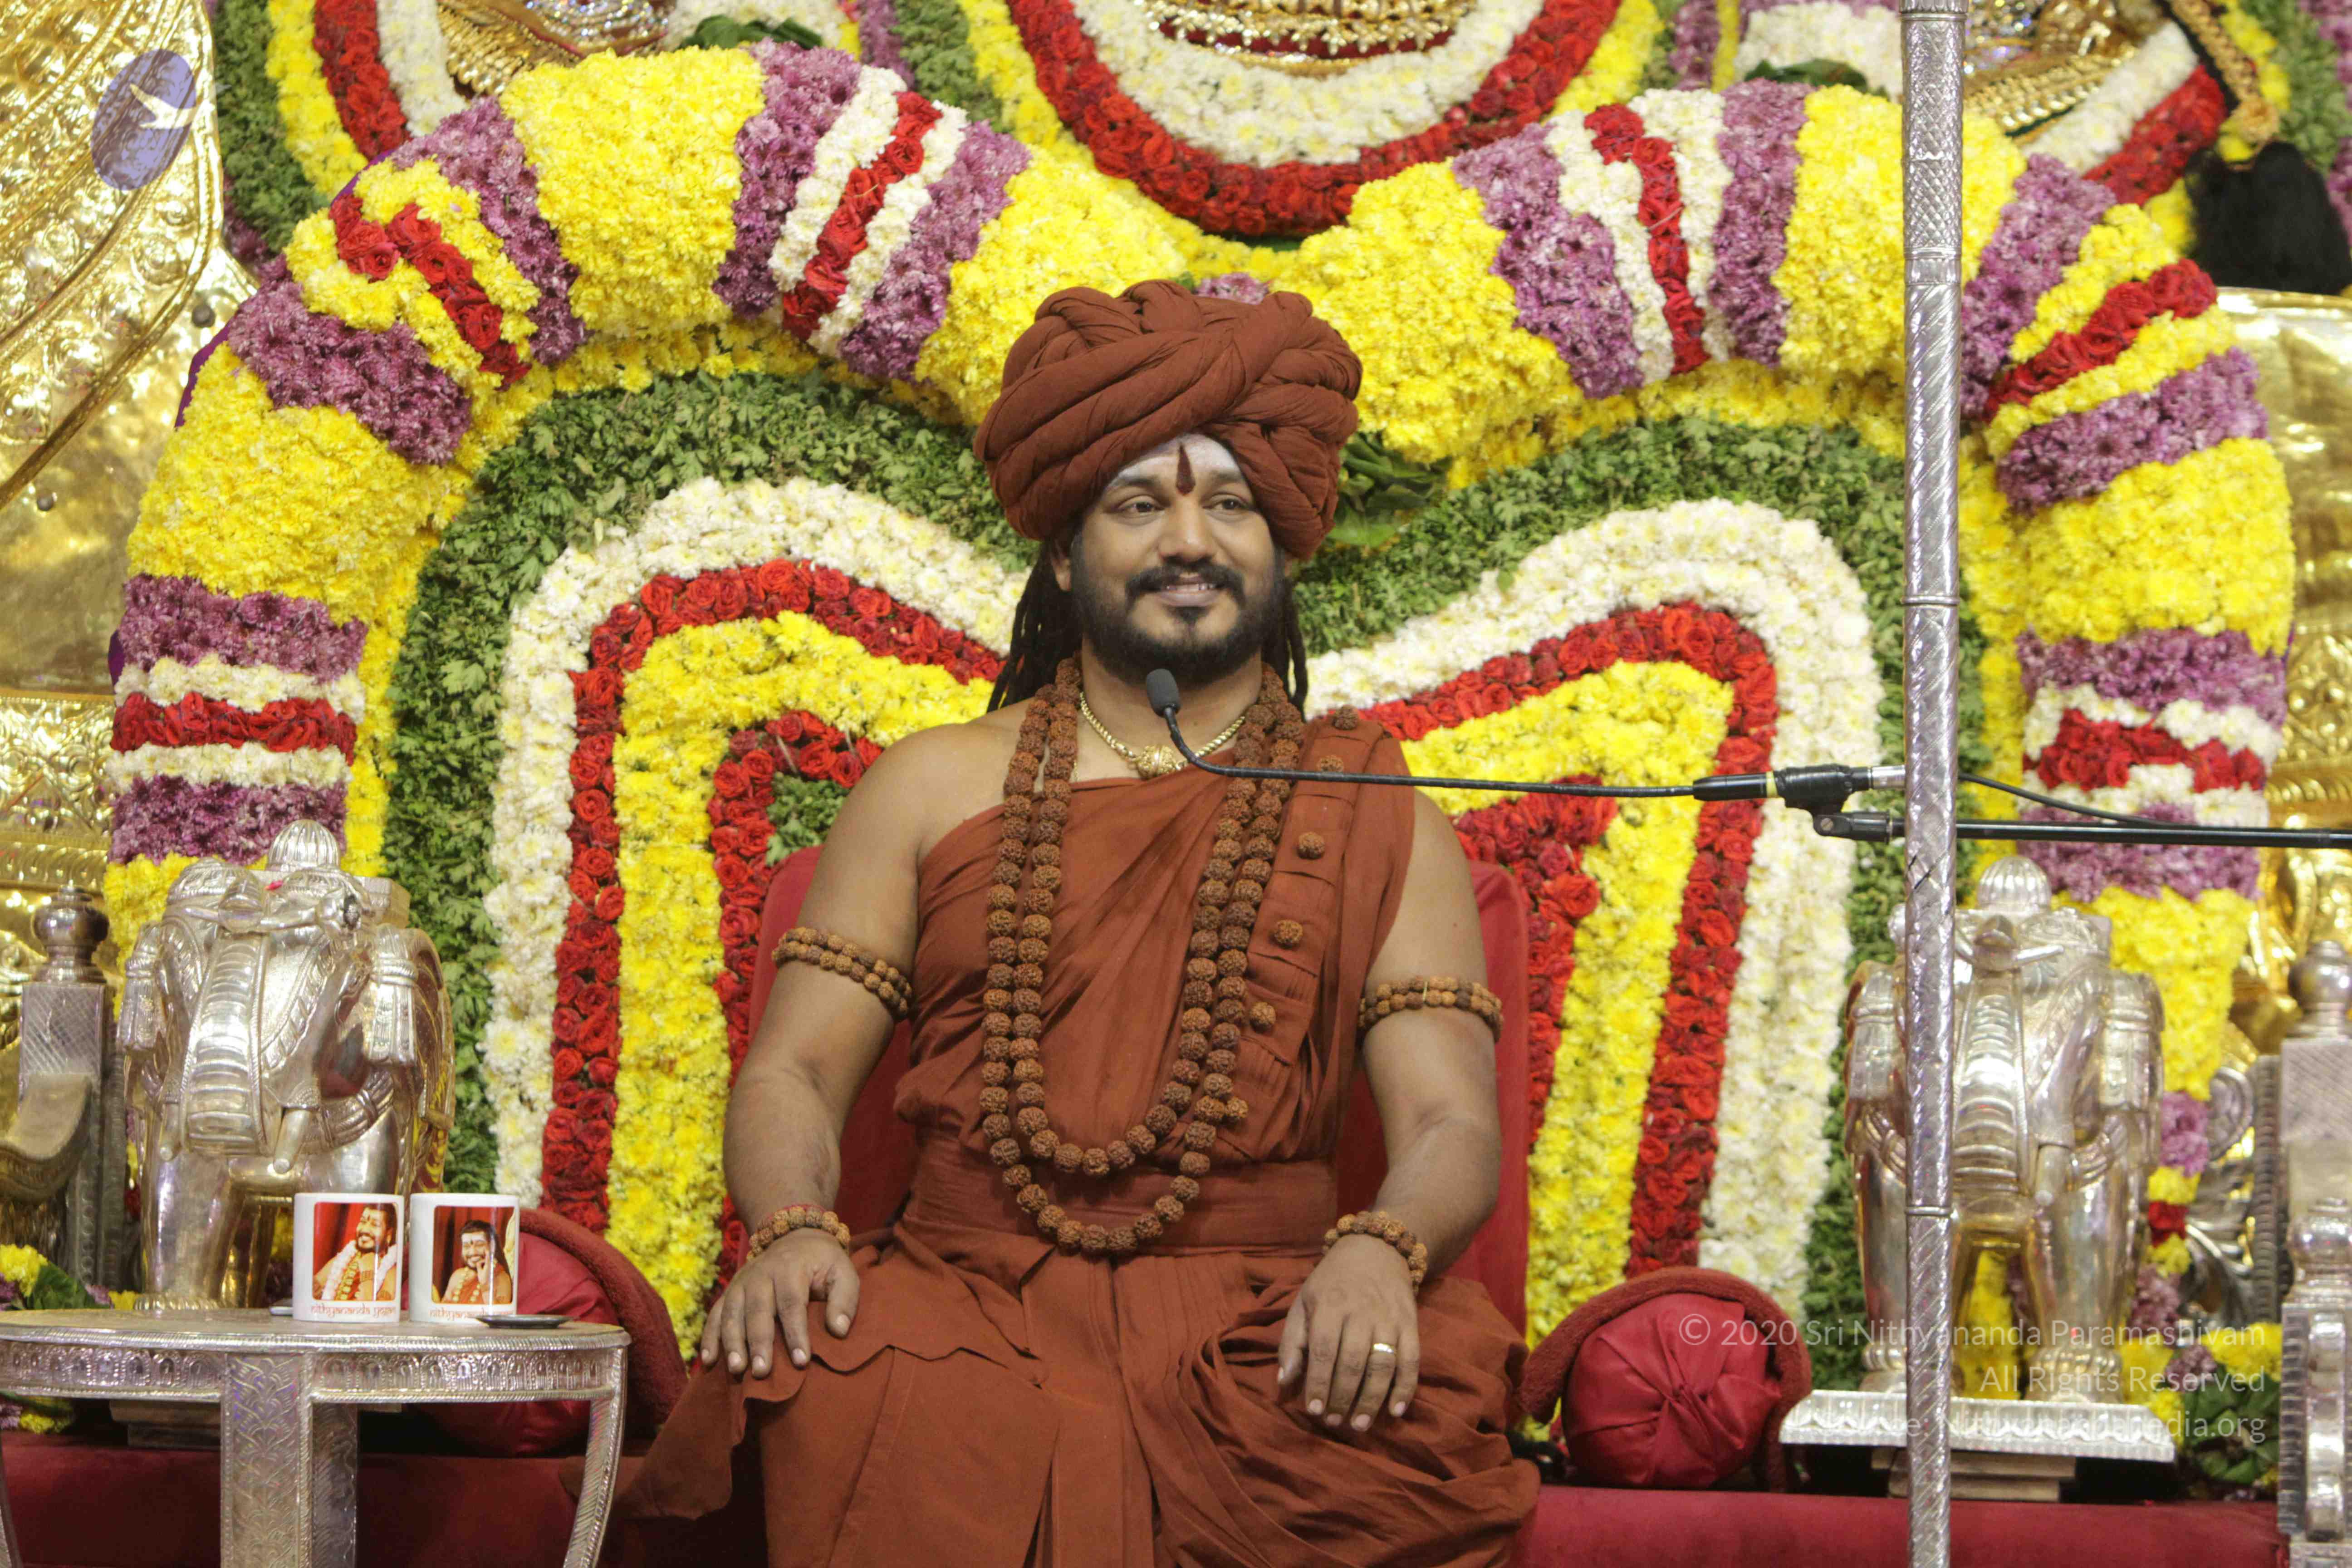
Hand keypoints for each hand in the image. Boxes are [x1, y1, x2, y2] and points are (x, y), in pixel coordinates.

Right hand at [699, 1230, 859, 1379]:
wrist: (796, 1236)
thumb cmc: (823, 1263)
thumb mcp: (843, 1272)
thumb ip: (844, 1300)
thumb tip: (839, 1330)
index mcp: (790, 1268)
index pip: (792, 1303)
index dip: (796, 1333)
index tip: (800, 1361)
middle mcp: (760, 1273)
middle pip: (758, 1310)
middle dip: (759, 1342)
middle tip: (761, 1372)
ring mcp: (741, 1282)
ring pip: (733, 1314)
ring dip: (732, 1343)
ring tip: (737, 1369)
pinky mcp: (730, 1291)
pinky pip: (715, 1315)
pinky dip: (710, 1337)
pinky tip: (708, 1361)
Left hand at [1275, 1235, 1419, 1433]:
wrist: (1375, 1250)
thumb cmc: (1331, 1282)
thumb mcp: (1303, 1301)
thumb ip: (1292, 1341)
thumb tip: (1284, 1381)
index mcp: (1330, 1304)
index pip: (1324, 1350)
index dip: (1319, 1383)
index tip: (1314, 1410)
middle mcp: (1361, 1312)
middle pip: (1353, 1362)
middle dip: (1343, 1397)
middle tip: (1334, 1422)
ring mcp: (1389, 1318)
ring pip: (1383, 1364)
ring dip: (1372, 1399)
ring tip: (1360, 1424)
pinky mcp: (1410, 1324)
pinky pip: (1412, 1360)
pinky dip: (1406, 1387)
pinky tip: (1396, 1410)